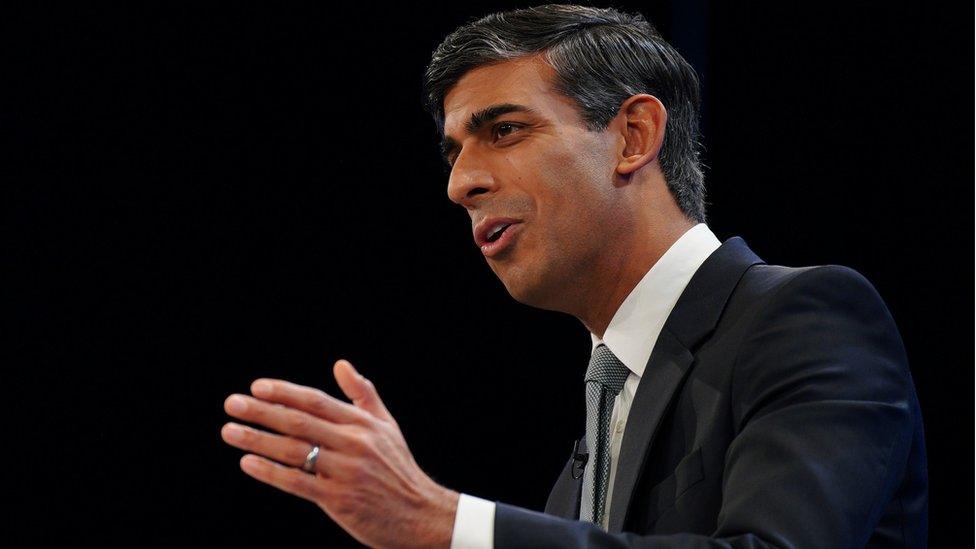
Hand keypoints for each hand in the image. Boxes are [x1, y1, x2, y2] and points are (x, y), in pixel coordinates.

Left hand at [221, 359, 459, 547]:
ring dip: (257, 440)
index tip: (256, 387)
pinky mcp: (339, 500)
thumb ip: (363, 395)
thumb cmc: (398, 469)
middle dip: (262, 411)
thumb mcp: (387, 427)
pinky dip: (270, 472)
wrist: (420, 515)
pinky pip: (297, 482)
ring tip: (229, 431)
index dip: (285, 392)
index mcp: (363, 424)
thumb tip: (341, 364)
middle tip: (232, 403)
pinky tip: (248, 463)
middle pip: (299, 422)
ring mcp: (346, 472)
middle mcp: (354, 443)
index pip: (316, 401)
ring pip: (294, 451)